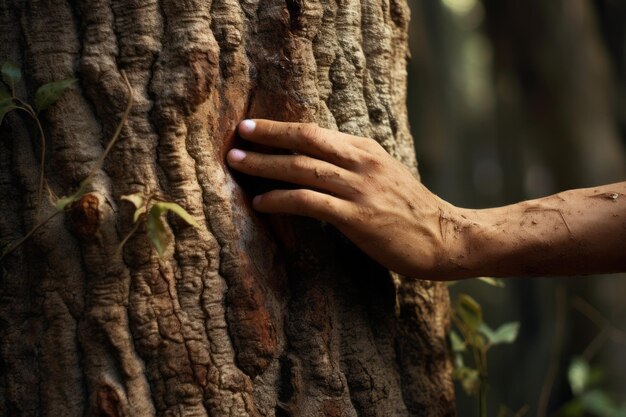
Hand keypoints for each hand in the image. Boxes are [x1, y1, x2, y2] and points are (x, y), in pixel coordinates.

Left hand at [226, 119, 458, 279]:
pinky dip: (280, 199)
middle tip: (236, 134)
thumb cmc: (411, 210)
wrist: (446, 236)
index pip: (316, 131)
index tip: (255, 126)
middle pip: (305, 140)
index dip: (282, 128)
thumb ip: (353, 166)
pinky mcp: (357, 216)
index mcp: (366, 149)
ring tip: (236, 162)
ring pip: (302, 168)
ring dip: (264, 165)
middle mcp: (361, 162)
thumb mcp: (383, 176)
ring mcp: (359, 188)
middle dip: (268, 136)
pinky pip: (309, 202)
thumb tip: (317, 164)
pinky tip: (260, 202)